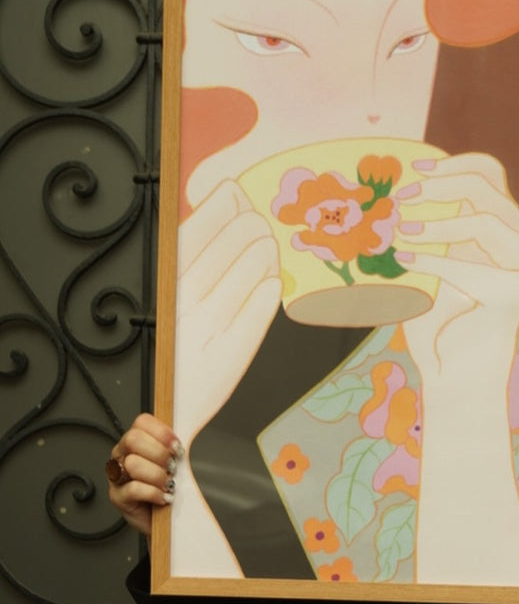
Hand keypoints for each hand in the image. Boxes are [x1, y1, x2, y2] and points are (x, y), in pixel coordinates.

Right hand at [106, 413, 181, 538]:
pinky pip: (133, 488)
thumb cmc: (170, 489)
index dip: (162, 432)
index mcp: (135, 442)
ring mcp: (117, 476)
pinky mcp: (117, 496)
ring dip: (157, 476)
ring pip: (133, 463)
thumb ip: (174, 448)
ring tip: (168, 485)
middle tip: (172, 467)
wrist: (167, 521)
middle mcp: (123, 455)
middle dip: (159, 453)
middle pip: (133, 439)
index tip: (177, 446)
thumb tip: (187, 439)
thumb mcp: (174, 464)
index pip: (141, 422)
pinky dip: (153, 493)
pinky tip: (163, 497)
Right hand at [174, 180, 280, 444]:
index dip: (220, 207)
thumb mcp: (165, 300)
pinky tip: (273, 281)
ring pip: (249, 271)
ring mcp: (208, 331)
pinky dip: (269, 291)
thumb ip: (189, 259)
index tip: (234, 194)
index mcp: (160, 289)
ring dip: (264, 251)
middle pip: (229, 245)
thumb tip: (223, 205)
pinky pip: (259, 312)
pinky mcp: (232, 357)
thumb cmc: (169, 345)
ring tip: (268, 247)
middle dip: (249, 226)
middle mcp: (181, 306)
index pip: (195, 231)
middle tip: (257, 223)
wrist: (163, 408)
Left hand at [391, 152, 518, 584]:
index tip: (415, 167)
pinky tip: (405, 260)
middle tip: (402, 196)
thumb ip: (421, 231)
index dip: (455, 162)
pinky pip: (474, 267)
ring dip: (439, 220)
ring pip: (488, 220)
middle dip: (442, 184)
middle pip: (491, 188)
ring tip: (401, 231)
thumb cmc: (435, 324)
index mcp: (494, 230)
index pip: (490, 174)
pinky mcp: (512, 295)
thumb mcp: (424, 266)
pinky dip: (436, 261)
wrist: (455, 378)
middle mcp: (513, 245)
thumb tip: (386, 193)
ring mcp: (518, 269)